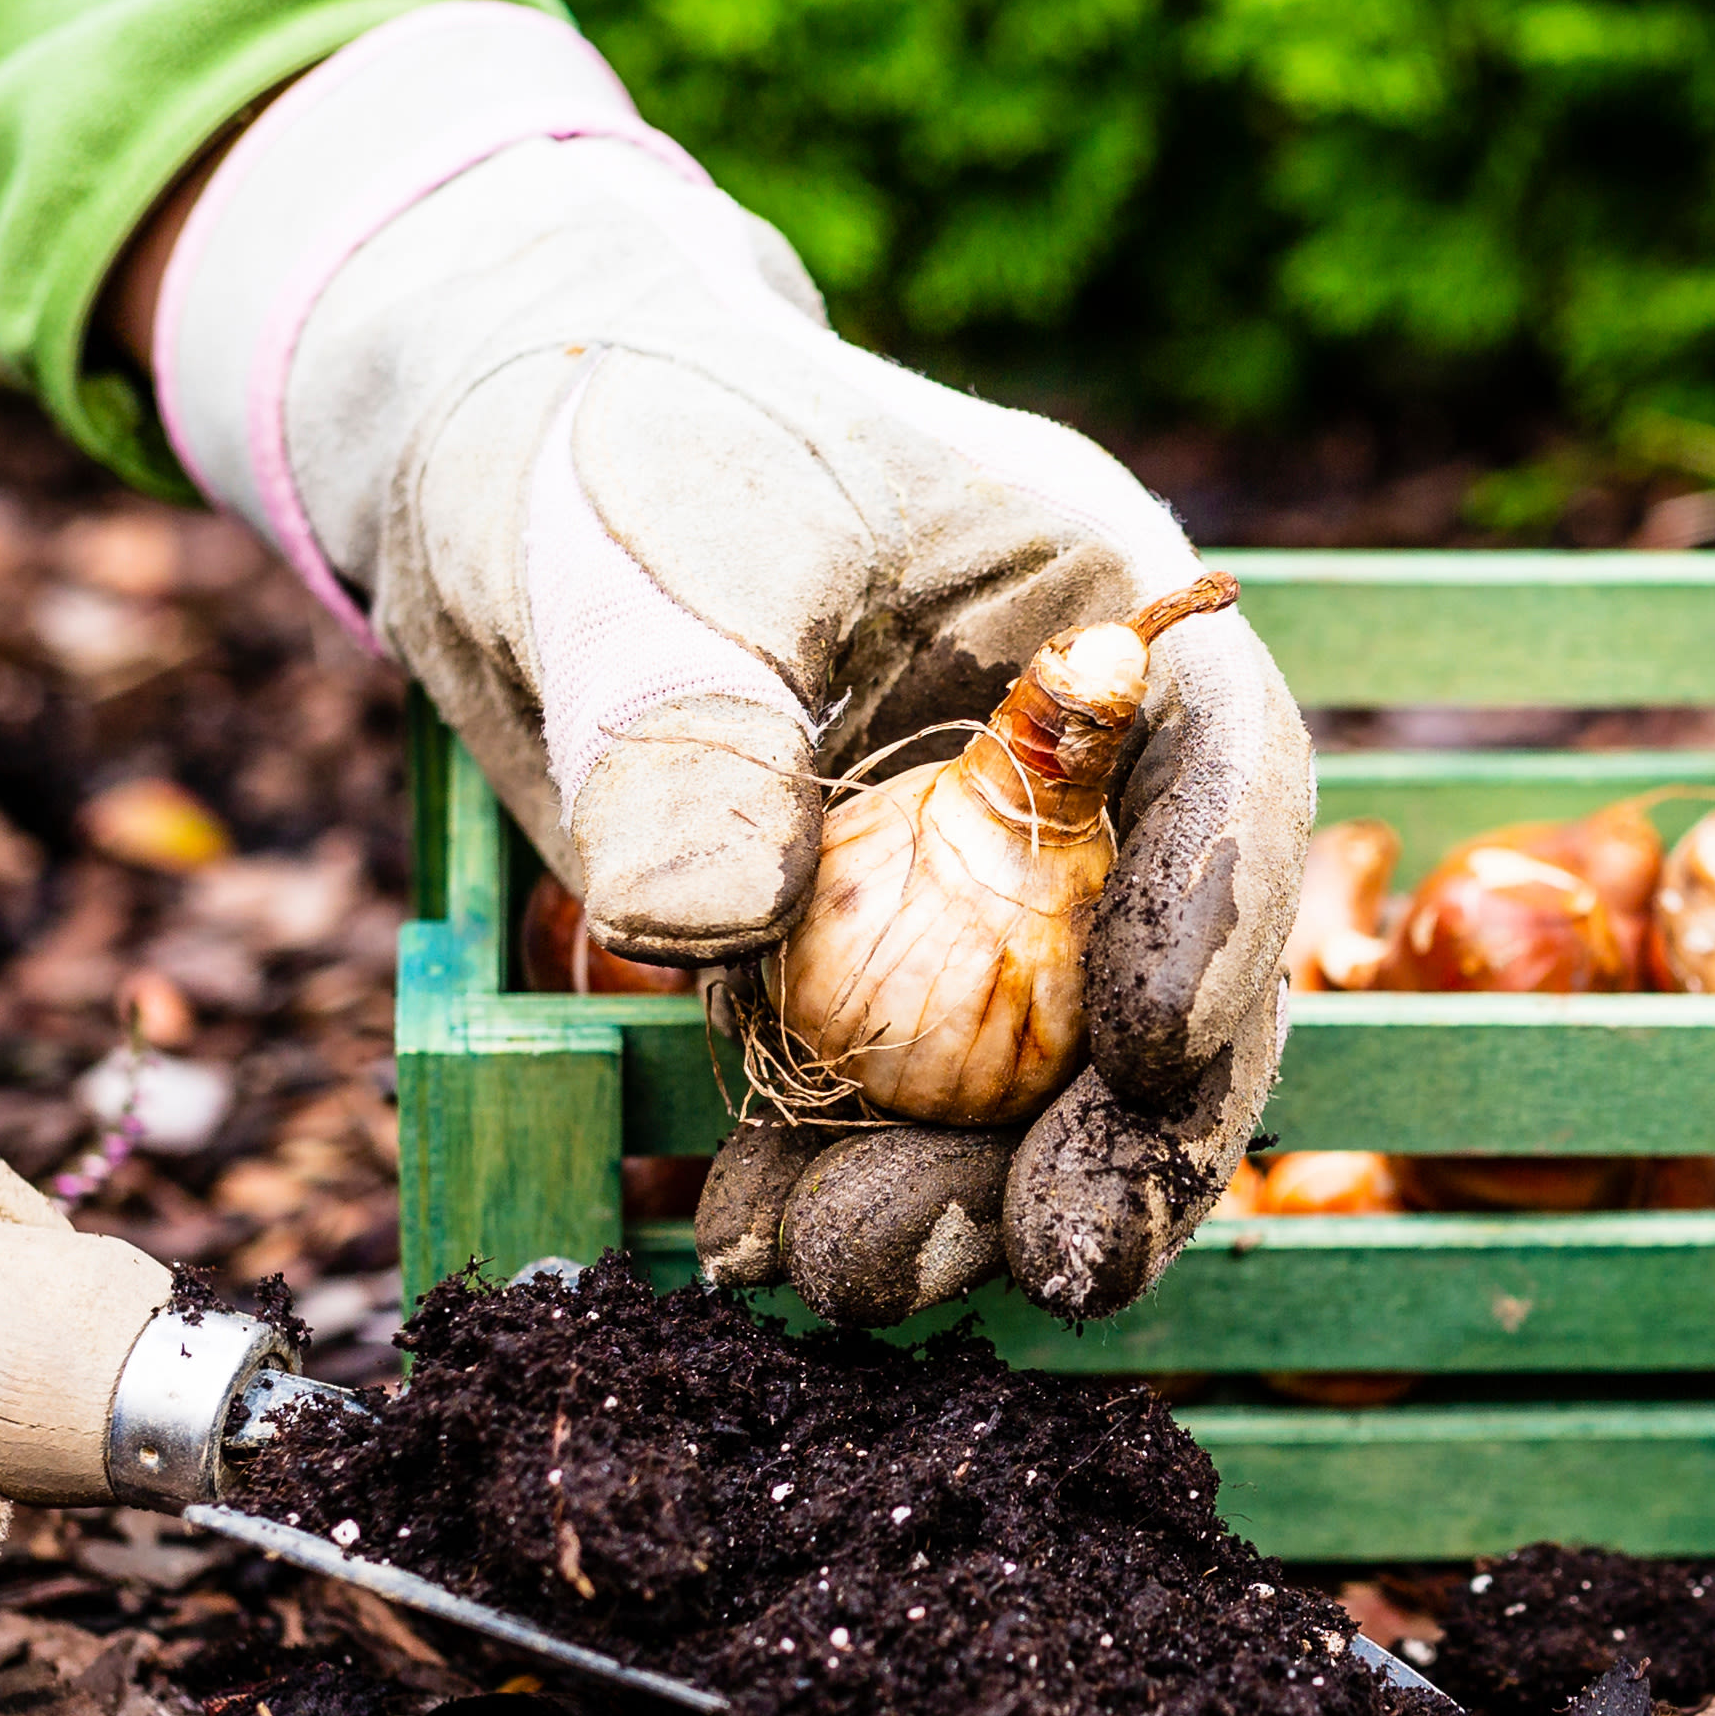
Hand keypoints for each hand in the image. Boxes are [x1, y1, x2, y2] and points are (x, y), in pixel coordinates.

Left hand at [140, 7, 1306, 1324]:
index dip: (1219, 919)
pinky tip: (752, 1246)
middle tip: (1063, 1263)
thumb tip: (708, 919)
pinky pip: (880, 1115)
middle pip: (1161, 978)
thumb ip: (685, 727)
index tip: (1153, 1048)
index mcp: (1097, 614)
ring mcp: (976, 894)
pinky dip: (828, 1189)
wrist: (491, 469)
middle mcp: (1075, 778)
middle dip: (1122, 1139)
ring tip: (846, 1269)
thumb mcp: (639, 553)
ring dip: (964, 1200)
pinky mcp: (860, 979)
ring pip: (1030, 1086)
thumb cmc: (605, 446)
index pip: (1223, 774)